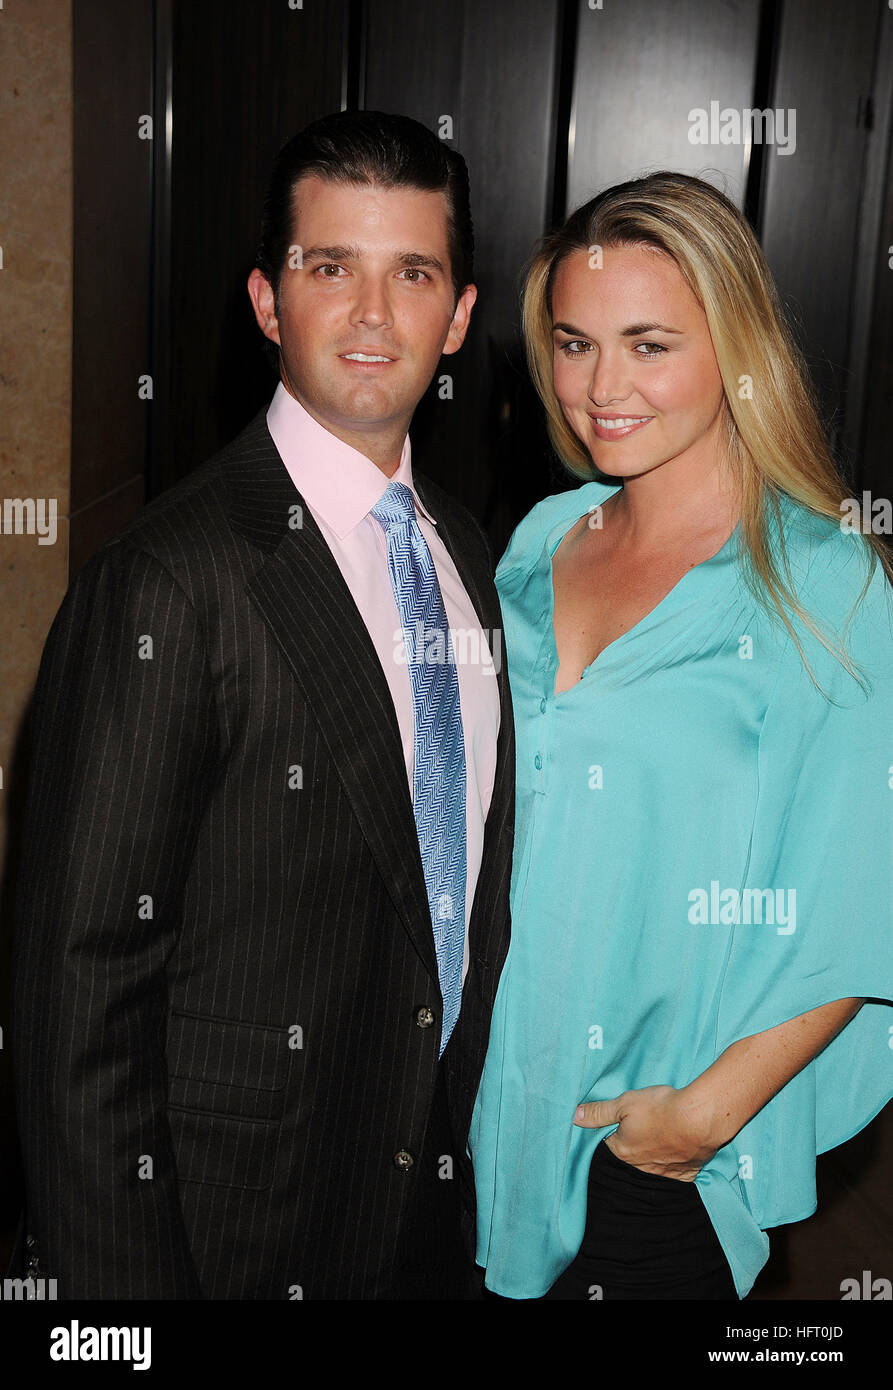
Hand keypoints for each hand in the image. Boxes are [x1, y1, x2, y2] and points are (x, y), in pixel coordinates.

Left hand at [573, 1084, 717, 1181]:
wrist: (699, 1119)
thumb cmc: (660, 1109)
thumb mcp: (625, 1102)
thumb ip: (600, 1112)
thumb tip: (574, 1116)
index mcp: (623, 1151)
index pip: (609, 1145)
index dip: (612, 1131)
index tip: (619, 1122)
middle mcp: (641, 1168)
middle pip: (631, 1156)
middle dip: (633, 1143)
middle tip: (643, 1126)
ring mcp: (665, 1173)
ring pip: (653, 1165)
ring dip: (653, 1154)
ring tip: (660, 1135)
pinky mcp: (686, 1174)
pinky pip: (675, 1172)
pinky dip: (674, 1163)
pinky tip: (677, 1150)